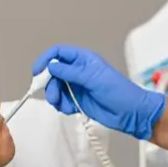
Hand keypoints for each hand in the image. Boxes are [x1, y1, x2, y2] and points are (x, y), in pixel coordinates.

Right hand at [32, 44, 165, 140]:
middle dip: (50, 84)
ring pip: (55, 88)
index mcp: (84, 60)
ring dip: (55, 97)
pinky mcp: (78, 100)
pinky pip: (62, 100)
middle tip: (53, 96)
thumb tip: (52, 66)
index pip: (59, 53)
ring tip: (64, 105)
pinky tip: (71, 109)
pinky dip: (62, 105)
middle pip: (53, 72)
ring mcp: (78, 86)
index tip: (37, 72)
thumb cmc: (119, 92)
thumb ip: (71, 72)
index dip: (46, 60)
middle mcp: (78, 71)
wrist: (130, 113)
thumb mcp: (93, 79)